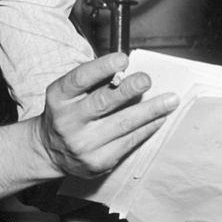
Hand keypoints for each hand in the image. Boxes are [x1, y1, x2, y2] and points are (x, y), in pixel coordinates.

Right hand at [37, 52, 178, 178]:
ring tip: (170, 100)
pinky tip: (160, 118)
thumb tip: (129, 71)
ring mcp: (83, 144)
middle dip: (129, 89)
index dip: (101, 67)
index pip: (80, 79)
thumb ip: (94, 82)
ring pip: (122, 124)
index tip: (123, 58)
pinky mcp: (98, 162)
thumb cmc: (68, 113)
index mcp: (58, 98)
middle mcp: (68, 122)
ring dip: (150, 111)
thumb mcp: (69, 93)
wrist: (50, 152)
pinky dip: (147, 128)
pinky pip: (128, 142)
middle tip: (147, 79)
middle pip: (102, 103)